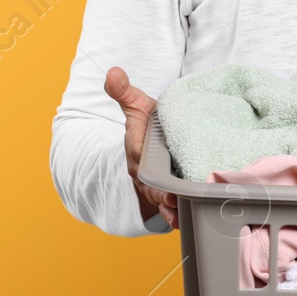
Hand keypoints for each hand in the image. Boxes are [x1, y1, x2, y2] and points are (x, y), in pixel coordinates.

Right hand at [105, 66, 177, 229]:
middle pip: (149, 183)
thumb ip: (125, 92)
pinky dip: (174, 216)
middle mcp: (142, 171)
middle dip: (160, 191)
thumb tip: (112, 72)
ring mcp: (153, 185)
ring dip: (168, 208)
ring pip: (159, 199)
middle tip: (173, 197)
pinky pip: (167, 207)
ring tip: (179, 215)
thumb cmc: (148, 122)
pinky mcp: (166, 194)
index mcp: (136, 148)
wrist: (153, 140)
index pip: (138, 154)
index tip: (150, 162)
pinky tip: (184, 223)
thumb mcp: (137, 106)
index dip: (144, 160)